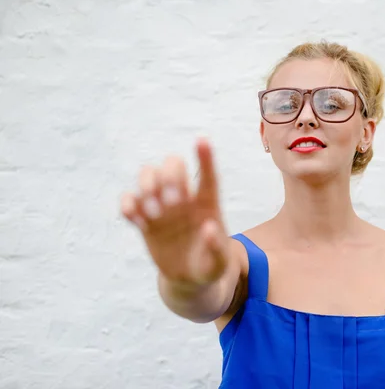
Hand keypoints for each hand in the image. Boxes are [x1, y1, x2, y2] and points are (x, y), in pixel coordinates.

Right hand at [120, 138, 227, 285]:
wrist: (189, 279)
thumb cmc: (210, 266)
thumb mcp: (220, 264)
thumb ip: (218, 247)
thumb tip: (208, 227)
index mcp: (207, 204)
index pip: (207, 175)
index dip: (205, 158)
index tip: (202, 140)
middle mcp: (183, 198)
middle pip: (173, 165)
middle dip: (169, 176)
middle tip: (172, 202)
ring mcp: (162, 206)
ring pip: (148, 175)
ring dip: (147, 185)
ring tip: (154, 212)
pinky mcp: (144, 220)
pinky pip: (129, 201)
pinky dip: (128, 205)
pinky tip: (137, 220)